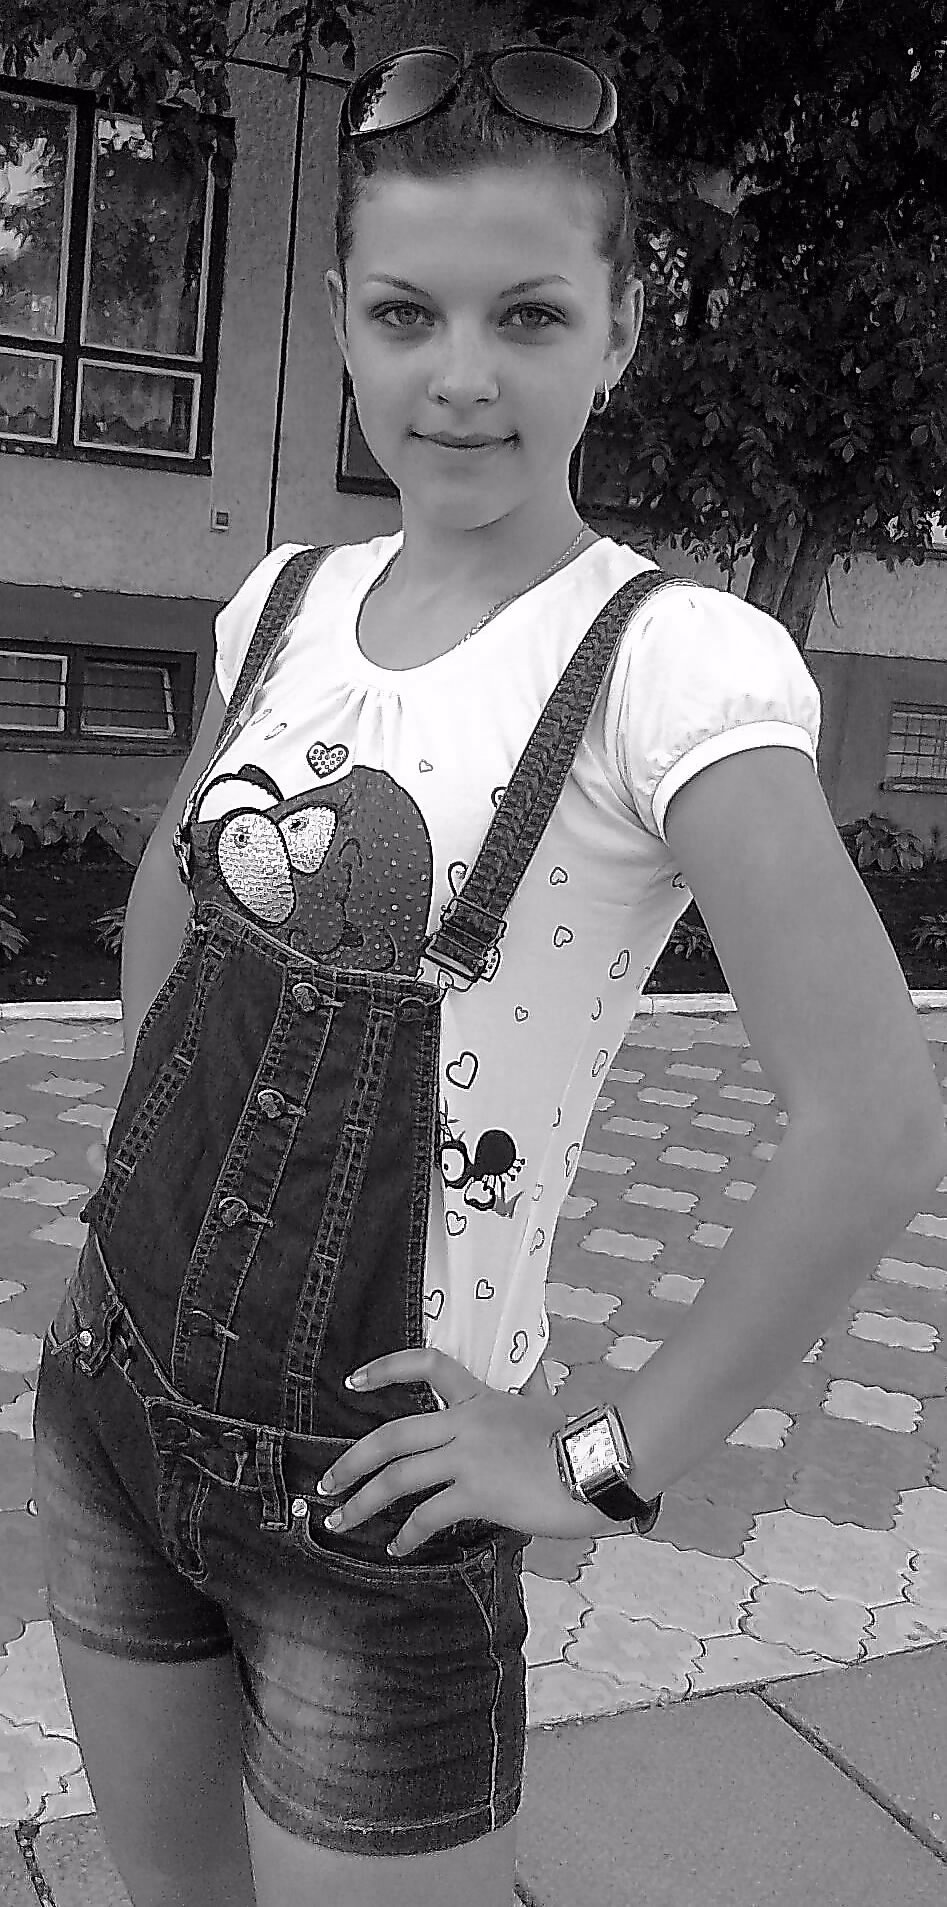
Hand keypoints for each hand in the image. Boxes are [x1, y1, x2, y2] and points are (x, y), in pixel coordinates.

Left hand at [314, 1347, 619, 1553]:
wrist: (600, 1465)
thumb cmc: (579, 1440)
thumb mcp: (544, 1406)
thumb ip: (527, 1391)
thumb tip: (531, 1370)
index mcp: (480, 1398)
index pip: (427, 1365)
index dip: (385, 1369)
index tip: (353, 1381)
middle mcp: (466, 1423)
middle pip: (392, 1436)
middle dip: (351, 1461)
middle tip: (326, 1483)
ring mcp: (469, 1457)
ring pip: (399, 1477)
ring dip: (363, 1502)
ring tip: (340, 1522)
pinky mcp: (478, 1492)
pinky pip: (429, 1514)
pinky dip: (407, 1534)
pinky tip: (396, 1548)